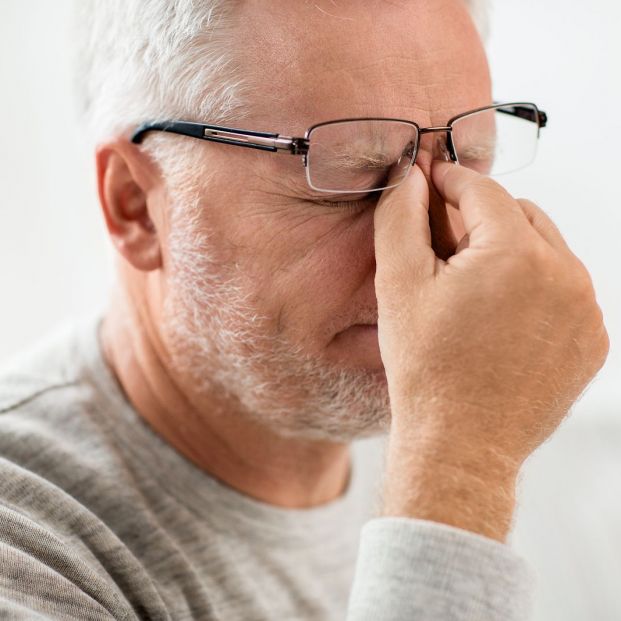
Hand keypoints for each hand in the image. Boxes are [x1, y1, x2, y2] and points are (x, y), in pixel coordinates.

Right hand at [374, 162, 608, 539]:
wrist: (461, 444)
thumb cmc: (426, 369)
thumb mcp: (398, 285)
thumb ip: (401, 217)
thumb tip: (409, 176)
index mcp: (516, 254)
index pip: (482, 190)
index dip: (450, 180)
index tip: (431, 181)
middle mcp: (565, 274)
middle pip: (518, 215)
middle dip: (479, 217)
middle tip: (444, 241)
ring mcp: (585, 310)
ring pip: (545, 250)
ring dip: (508, 250)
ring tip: (470, 283)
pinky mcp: (591, 340)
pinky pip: (563, 290)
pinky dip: (533, 286)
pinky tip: (499, 315)